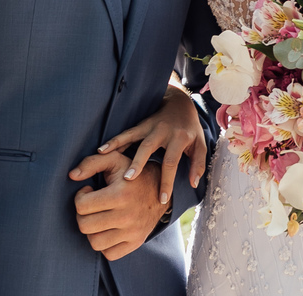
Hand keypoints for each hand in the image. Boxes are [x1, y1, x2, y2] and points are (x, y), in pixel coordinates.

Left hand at [68, 151, 168, 260]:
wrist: (160, 188)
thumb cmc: (131, 173)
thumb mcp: (114, 160)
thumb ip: (90, 163)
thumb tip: (71, 176)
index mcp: (120, 195)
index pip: (81, 206)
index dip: (80, 197)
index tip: (89, 191)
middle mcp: (127, 216)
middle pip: (85, 226)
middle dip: (82, 214)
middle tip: (91, 206)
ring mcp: (132, 232)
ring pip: (94, 243)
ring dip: (91, 230)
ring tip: (98, 218)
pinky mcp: (135, 243)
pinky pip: (109, 254)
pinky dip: (104, 244)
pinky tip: (106, 229)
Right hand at [95, 84, 206, 204]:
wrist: (181, 104)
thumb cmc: (190, 129)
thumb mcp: (200, 145)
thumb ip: (198, 164)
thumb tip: (193, 183)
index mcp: (179, 138)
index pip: (171, 162)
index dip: (167, 181)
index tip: (161, 199)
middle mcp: (163, 131)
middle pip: (148, 147)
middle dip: (138, 162)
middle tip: (128, 179)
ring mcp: (150, 126)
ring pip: (133, 136)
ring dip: (119, 147)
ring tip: (105, 158)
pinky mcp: (141, 124)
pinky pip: (126, 132)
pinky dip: (114, 141)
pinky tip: (102, 150)